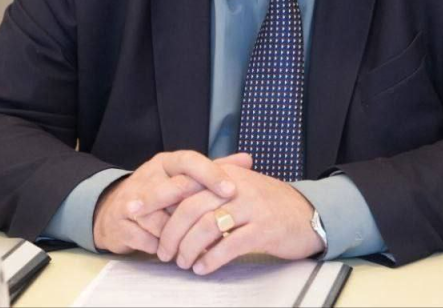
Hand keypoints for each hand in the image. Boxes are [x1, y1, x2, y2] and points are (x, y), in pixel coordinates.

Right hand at [93, 151, 251, 253]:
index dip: (211, 174)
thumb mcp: (186, 178)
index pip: (190, 162)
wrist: (117, 212)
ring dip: (177, 235)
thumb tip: (248, 159)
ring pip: (160, 218)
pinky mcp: (120, 222)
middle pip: (173, 189)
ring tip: (192, 246)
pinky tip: (167, 252)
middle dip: (195, 209)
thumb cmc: (162, 195)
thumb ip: (216, 169)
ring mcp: (130, 198)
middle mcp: (148, 175)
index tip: (232, 190)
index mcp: (166, 162)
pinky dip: (159, 247)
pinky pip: (145, 238)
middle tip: (217, 222)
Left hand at [156, 164, 323, 273]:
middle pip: (190, 207)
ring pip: (207, 226)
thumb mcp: (240, 187)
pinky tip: (203, 267)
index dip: (156, 198)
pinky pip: (229, 245)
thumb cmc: (269, 204)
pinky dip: (211, 259)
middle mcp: (236, 186)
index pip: (183, 183)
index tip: (133, 210)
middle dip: (170, 232)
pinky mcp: (263, 229)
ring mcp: (251, 206)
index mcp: (226, 174)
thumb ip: (211, 189)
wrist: (309, 213)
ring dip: (188, 248)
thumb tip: (174, 201)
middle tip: (163, 252)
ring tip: (182, 262)